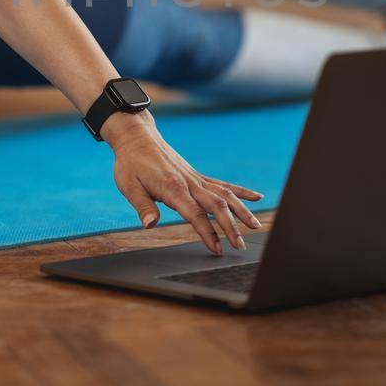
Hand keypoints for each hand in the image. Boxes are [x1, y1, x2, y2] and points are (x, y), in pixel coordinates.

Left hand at [104, 112, 262, 254]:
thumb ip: (142, 206)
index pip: (195, 214)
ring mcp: (196, 178)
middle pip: (217, 205)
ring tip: (256, 226)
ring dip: (242, 211)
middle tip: (240, 246)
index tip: (217, 248)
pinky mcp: (197, 176)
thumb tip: (150, 224)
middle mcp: (189, 183)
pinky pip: (223, 184)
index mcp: (173, 188)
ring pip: (226, 195)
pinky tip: (257, 197)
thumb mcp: (129, 185)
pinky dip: (241, 191)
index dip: (208, 232)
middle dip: (231, 227)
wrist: (137, 137)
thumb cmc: (130, 163)